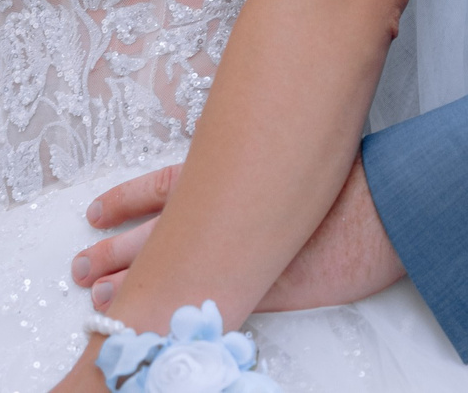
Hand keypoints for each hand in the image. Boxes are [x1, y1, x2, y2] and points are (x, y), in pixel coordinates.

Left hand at [72, 156, 402, 312]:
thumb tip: (253, 147)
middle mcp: (230, 216)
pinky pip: (203, 304)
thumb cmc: (357, 178)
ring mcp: (241, 255)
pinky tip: (144, 319)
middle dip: (115, 250)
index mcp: (237, 177)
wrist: (389, 209)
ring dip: (128, 283)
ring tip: (93, 293)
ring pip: (170, 270)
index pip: (166, 188)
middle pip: (157, 235)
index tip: (95, 210)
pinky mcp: (261, 290)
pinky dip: (170, 312)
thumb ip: (269, 154)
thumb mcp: (303, 151)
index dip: (128, 201)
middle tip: (79, 261)